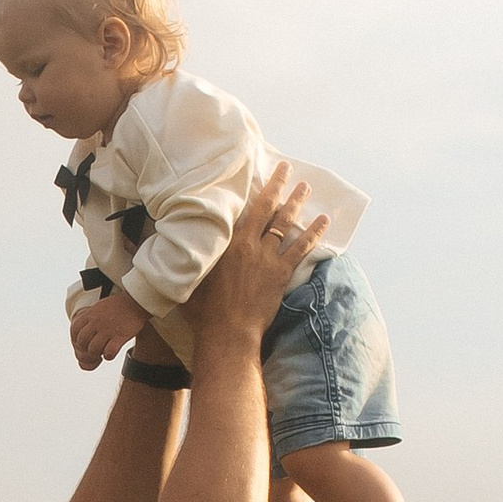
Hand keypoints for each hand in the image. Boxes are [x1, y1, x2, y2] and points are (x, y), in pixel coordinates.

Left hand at [67, 285, 145, 369]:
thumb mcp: (99, 307)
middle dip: (86, 349)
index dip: (77, 339)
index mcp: (90, 314)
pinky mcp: (120, 336)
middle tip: (94, 350)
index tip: (84, 342)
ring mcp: (108, 329)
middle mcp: (96, 322)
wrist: (137, 301)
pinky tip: (112, 352)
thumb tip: (81, 328)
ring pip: (93, 350)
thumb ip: (89, 318)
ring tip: (103, 352)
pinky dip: (109, 355)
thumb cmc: (118, 306)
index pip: (74, 330)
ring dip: (97, 354)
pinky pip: (108, 353)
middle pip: (82, 342)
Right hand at [189, 165, 326, 347]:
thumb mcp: (191, 277)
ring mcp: (268, 258)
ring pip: (286, 223)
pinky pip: (302, 247)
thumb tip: (178, 245)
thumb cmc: (203, 310)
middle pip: (267, 208)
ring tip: (305, 187)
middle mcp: (249, 244)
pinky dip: (314, 233)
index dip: (253, 189)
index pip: (243, 208)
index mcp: (227, 242)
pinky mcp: (282, 273)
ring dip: (297, 203)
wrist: (227, 332)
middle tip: (288, 168)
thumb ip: (194, 258)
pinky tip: (324, 220)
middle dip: (279, 185)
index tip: (258, 174)